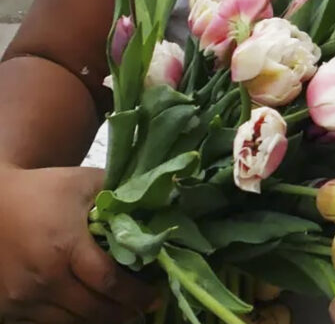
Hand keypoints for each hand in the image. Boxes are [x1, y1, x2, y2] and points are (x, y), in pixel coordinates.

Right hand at [0, 166, 156, 322]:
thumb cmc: (42, 190)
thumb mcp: (84, 183)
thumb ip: (121, 194)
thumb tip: (161, 199)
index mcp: (64, 248)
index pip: (108, 282)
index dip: (136, 294)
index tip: (157, 296)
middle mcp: (43, 279)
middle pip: (93, 310)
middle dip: (124, 312)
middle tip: (146, 308)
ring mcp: (22, 298)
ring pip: (71, 322)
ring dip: (100, 319)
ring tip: (123, 312)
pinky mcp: (7, 308)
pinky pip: (46, 323)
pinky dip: (72, 319)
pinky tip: (90, 310)